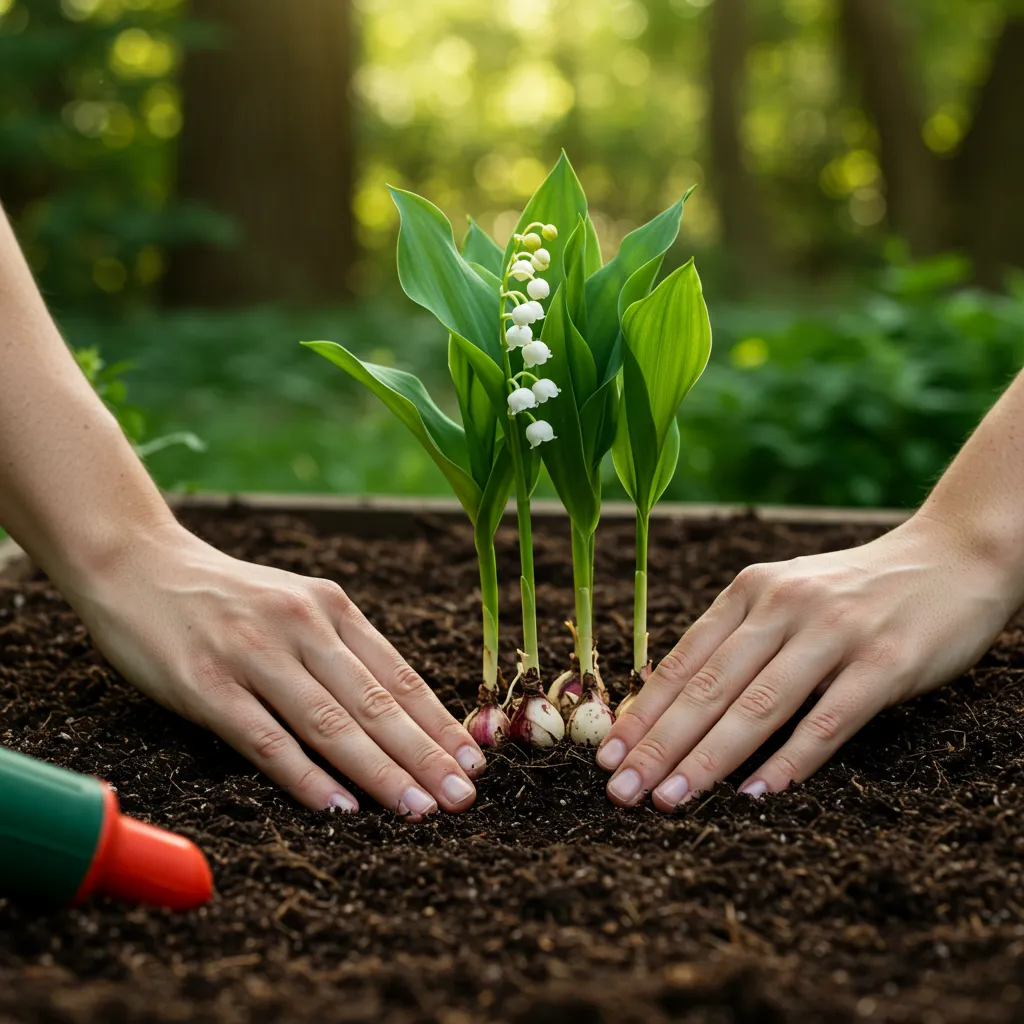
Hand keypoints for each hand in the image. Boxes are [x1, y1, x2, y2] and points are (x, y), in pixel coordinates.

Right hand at [71, 522, 484, 818]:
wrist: (138, 563)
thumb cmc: (226, 596)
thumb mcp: (296, 604)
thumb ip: (341, 649)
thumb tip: (398, 710)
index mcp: (331, 607)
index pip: (399, 675)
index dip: (439, 722)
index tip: (475, 760)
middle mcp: (302, 626)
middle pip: (376, 702)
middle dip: (426, 755)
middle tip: (464, 796)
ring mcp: (255, 655)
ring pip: (332, 724)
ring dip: (381, 772)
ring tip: (420, 809)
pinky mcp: (206, 685)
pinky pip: (266, 740)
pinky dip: (306, 778)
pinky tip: (340, 808)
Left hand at [596, 514, 1021, 809]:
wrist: (953, 556)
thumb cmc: (855, 590)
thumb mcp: (786, 596)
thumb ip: (738, 640)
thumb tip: (674, 703)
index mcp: (751, 590)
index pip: (683, 661)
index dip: (643, 712)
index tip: (607, 755)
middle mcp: (784, 606)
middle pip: (708, 687)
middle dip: (658, 745)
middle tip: (621, 790)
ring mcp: (834, 633)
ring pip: (757, 706)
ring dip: (708, 760)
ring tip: (670, 800)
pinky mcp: (885, 662)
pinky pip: (828, 720)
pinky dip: (790, 760)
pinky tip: (757, 794)